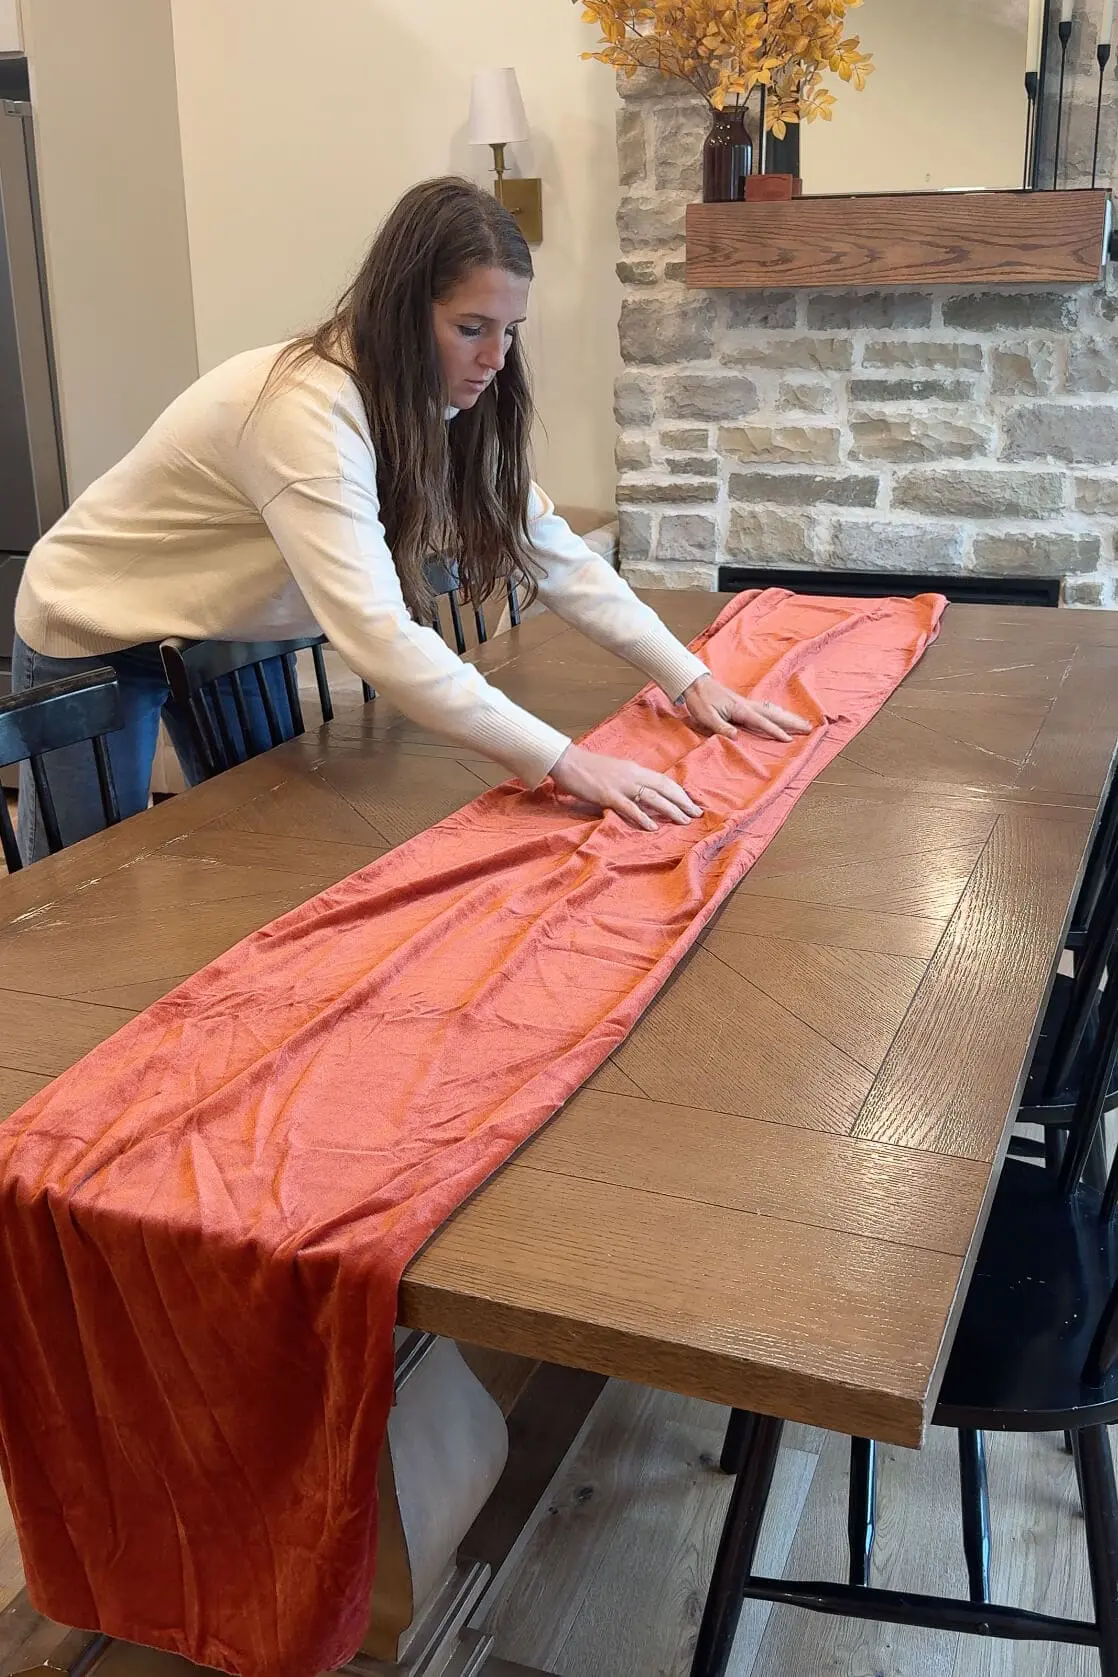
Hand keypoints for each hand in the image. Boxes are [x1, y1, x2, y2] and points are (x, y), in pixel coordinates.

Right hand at [550, 744, 702, 831]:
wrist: (567, 761)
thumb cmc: (588, 767)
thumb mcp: (615, 771)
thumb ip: (629, 779)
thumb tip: (641, 791)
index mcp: (634, 769)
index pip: (663, 780)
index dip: (680, 792)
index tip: (691, 802)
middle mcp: (632, 775)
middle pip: (664, 788)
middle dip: (682, 801)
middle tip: (696, 813)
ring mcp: (621, 785)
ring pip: (652, 798)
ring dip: (670, 810)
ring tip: (683, 820)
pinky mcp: (608, 795)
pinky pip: (629, 807)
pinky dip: (643, 817)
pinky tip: (653, 826)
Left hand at [682, 675, 812, 743]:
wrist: (695, 684)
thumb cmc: (700, 701)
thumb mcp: (707, 717)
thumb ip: (721, 727)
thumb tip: (737, 737)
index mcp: (741, 709)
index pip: (762, 722)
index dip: (775, 731)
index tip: (789, 739)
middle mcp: (747, 705)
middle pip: (774, 713)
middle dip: (791, 721)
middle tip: (809, 727)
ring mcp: (746, 703)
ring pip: (772, 710)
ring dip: (788, 716)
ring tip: (802, 722)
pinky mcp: (743, 704)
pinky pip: (765, 709)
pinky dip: (777, 712)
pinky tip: (781, 715)